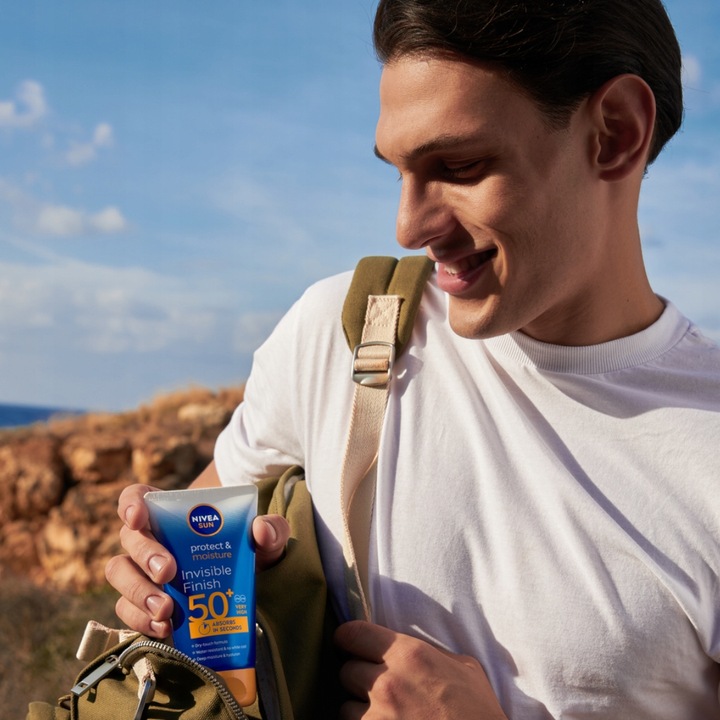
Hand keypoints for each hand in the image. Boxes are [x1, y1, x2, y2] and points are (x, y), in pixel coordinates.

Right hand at [105, 480, 289, 637]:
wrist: (243, 586)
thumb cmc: (247, 549)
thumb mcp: (264, 537)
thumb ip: (271, 529)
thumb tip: (261, 530)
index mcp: (171, 512)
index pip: (137, 497)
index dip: (131, 504)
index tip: (138, 518)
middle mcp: (150, 538)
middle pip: (130, 539)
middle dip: (146, 555)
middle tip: (168, 572)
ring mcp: (142, 572)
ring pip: (120, 574)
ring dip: (138, 591)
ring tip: (166, 609)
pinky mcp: (143, 604)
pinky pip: (126, 610)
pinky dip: (141, 619)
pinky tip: (164, 627)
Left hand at [334, 621, 507, 719]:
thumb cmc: (479, 714)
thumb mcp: (464, 668)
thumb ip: (430, 652)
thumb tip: (408, 646)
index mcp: (408, 655)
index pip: (352, 633)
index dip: (348, 639)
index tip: (351, 645)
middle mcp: (387, 683)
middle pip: (347, 671)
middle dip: (360, 678)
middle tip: (378, 687)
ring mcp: (377, 718)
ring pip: (345, 707)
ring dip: (360, 710)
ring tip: (385, 715)